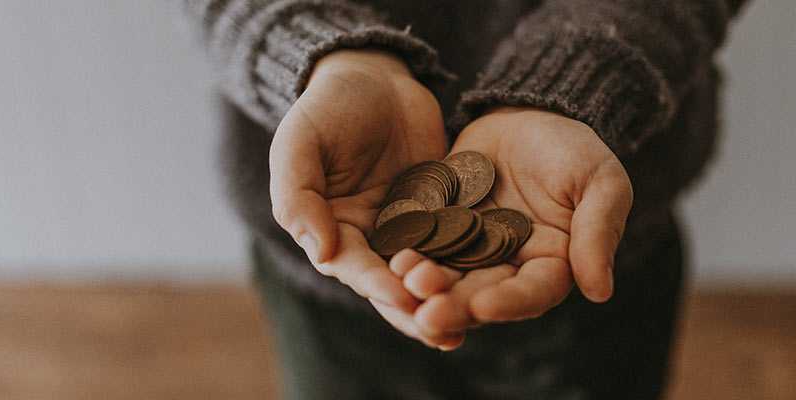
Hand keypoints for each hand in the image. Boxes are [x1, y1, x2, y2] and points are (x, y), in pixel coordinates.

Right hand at [269, 50, 447, 332]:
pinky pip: (456, 241)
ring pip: (427, 271)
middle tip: (443, 331)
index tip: (402, 297)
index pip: (354, 267)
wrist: (374, 77)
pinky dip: (471, 263)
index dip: (376, 284)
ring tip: (471, 322)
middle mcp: (369, 238)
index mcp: (331, 230)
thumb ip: (300, 197)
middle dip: (416, 308)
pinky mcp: (442, 212)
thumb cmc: (328, 108)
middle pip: (392, 283)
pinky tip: (495, 282)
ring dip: (446, 297)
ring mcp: (408, 228)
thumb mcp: (300, 143)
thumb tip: (322, 254)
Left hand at [391, 107, 632, 346]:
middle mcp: (508, 266)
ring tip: (406, 282)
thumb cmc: (574, 148)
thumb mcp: (600, 183)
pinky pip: (422, 244)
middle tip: (427, 314)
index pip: (532, 292)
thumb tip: (600, 292)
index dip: (509, 303)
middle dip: (455, 305)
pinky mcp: (439, 226)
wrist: (527, 113)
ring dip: (426, 285)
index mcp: (551, 264)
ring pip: (447, 276)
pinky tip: (391, 257)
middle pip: (481, 294)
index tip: (483, 306)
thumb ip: (597, 232)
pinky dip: (408, 252)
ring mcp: (469, 248)